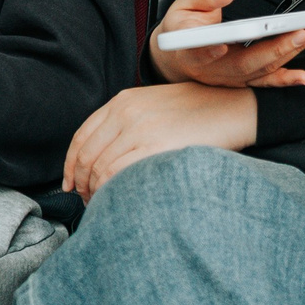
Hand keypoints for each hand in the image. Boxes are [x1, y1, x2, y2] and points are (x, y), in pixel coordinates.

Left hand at [64, 82, 254, 199]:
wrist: (234, 108)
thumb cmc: (200, 111)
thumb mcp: (155, 105)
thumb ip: (126, 122)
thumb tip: (101, 155)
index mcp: (124, 100)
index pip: (81, 136)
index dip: (71, 164)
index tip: (71, 182)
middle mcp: (126, 112)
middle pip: (86, 156)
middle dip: (81, 183)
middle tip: (87, 199)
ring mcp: (139, 129)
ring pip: (99, 169)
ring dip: (95, 192)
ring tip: (103, 203)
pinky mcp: (154, 147)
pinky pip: (117, 175)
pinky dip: (110, 192)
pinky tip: (117, 200)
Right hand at [148, 0, 304, 88]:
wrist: (178, 55)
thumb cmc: (183, 25)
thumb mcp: (185, 4)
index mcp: (191, 47)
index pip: (200, 50)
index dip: (210, 50)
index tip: (222, 45)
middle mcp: (212, 68)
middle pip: (245, 62)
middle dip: (276, 48)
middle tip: (301, 32)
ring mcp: (229, 77)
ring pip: (261, 69)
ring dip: (290, 54)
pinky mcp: (242, 80)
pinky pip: (265, 81)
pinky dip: (285, 80)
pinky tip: (304, 77)